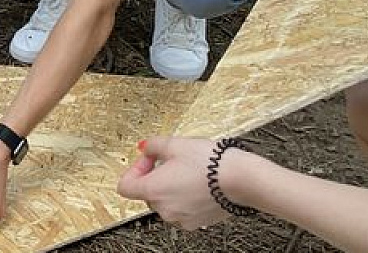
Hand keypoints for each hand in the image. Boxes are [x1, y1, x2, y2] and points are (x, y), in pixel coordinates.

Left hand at [116, 137, 241, 229]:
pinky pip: (182, 209)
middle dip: (154, 176)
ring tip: (188, 172)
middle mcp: (165, 209)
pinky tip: (198, 184)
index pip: (125, 186)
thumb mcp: (175, 144)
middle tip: (170, 161)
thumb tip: (144, 147)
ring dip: (170, 188)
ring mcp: (181, 218)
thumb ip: (152, 145)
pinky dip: (185, 198)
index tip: (148, 159)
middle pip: (146, 194)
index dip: (134, 169)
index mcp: (153, 190)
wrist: (243, 180)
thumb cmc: (211, 163)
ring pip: (165, 202)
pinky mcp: (198, 222)